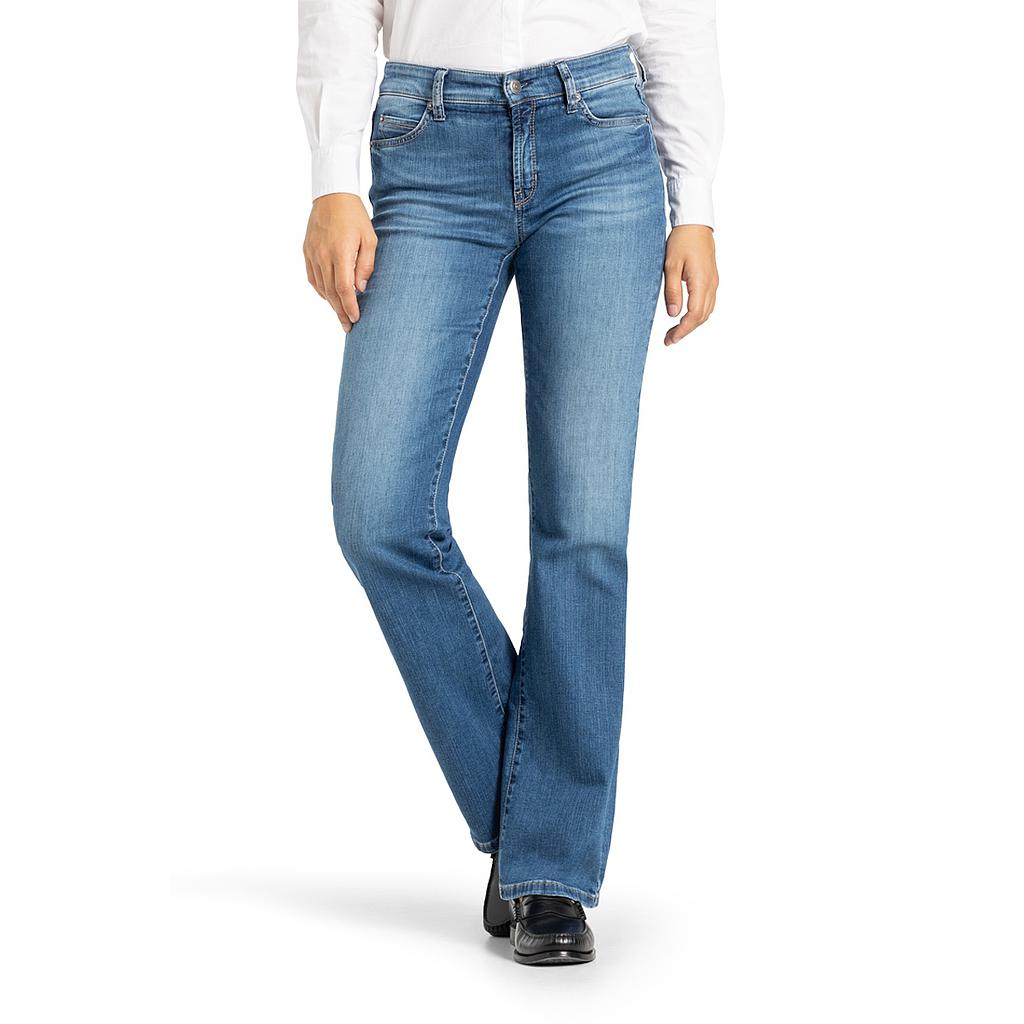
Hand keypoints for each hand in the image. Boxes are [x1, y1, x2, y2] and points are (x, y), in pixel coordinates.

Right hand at [303, 193, 376, 332]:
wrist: (331, 195)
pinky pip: (313, 278)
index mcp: (340, 252)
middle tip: (348, 326)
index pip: (344, 288)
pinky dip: (321, 290)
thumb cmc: (355, 216)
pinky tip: (329, 297)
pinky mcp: (307, 251)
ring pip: (321, 287)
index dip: (349, 307)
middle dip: (340, 312)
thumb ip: (366, 265)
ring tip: (340, 315)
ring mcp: (312, 254)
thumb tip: (361, 289)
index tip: (355, 319)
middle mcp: (323, 256)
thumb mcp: (369, 238)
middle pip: (331, 292)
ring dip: (331, 304)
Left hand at [663, 225, 718, 345]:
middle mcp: (711, 285)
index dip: (683, 330)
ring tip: (675, 331)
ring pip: (706, 311)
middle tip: (669, 339)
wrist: (695, 223)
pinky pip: (708, 303)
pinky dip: (698, 314)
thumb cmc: (682, 241)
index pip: (694, 315)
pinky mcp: (711, 279)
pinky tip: (686, 316)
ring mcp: (713, 282)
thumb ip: (672, 291)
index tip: (670, 340)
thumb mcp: (671, 266)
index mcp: (701, 282)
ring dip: (692, 324)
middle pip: (702, 317)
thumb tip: (673, 314)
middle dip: (686, 331)